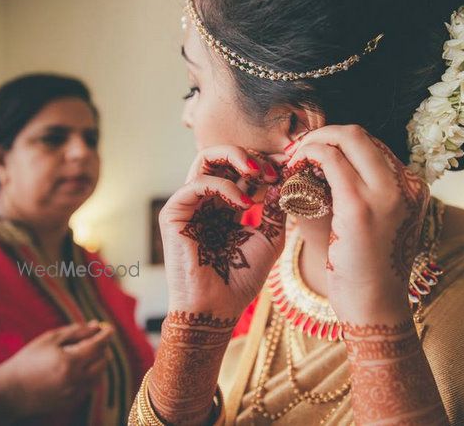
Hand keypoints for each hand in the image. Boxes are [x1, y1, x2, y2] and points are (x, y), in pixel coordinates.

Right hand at [0, 321, 113, 417]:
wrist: (9, 391)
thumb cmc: (28, 360)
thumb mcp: (49, 340)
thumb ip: (75, 331)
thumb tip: (96, 326)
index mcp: (69, 362)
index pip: (98, 345)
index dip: (106, 335)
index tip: (109, 328)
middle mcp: (75, 379)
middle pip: (103, 361)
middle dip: (103, 348)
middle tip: (97, 339)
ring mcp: (74, 393)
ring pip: (99, 375)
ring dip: (99, 362)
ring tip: (89, 353)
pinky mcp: (71, 402)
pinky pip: (90, 386)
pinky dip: (91, 375)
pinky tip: (81, 368)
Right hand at [159, 145, 287, 317]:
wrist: (217, 308)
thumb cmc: (241, 279)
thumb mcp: (269, 238)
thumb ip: (274, 209)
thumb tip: (282, 180)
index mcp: (227, 206)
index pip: (242, 170)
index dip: (265, 163)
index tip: (289, 165)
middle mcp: (207, 201)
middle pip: (223, 157)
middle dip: (251, 156)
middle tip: (273, 168)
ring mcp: (189, 205)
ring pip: (205, 159)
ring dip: (236, 158)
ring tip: (259, 174)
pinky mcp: (174, 214)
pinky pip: (196, 184)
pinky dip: (223, 186)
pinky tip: (244, 203)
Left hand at [284, 125, 429, 324]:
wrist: (375, 308)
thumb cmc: (368, 272)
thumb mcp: (377, 226)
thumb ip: (364, 196)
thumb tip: (327, 172)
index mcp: (414, 189)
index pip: (372, 147)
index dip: (339, 143)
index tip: (314, 154)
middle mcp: (406, 185)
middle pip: (360, 134)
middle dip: (324, 135)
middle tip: (299, 151)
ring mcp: (386, 194)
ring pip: (346, 138)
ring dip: (313, 142)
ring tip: (294, 160)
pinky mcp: (359, 206)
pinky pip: (329, 159)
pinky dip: (308, 155)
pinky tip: (293, 169)